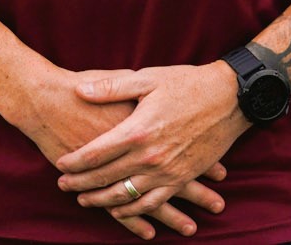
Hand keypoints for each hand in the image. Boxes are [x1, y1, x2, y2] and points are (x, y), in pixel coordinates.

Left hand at [3, 65, 228, 238]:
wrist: (229, 98)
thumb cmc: (186, 84)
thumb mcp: (147, 79)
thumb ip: (110, 87)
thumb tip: (78, 89)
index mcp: (137, 130)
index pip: (95, 154)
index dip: (73, 162)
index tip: (60, 165)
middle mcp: (150, 156)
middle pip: (106, 178)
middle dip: (80, 184)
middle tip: (62, 186)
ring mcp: (167, 171)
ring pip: (126, 196)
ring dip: (102, 201)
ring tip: (84, 200)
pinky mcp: (183, 178)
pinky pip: (154, 202)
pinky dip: (134, 211)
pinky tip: (121, 211)